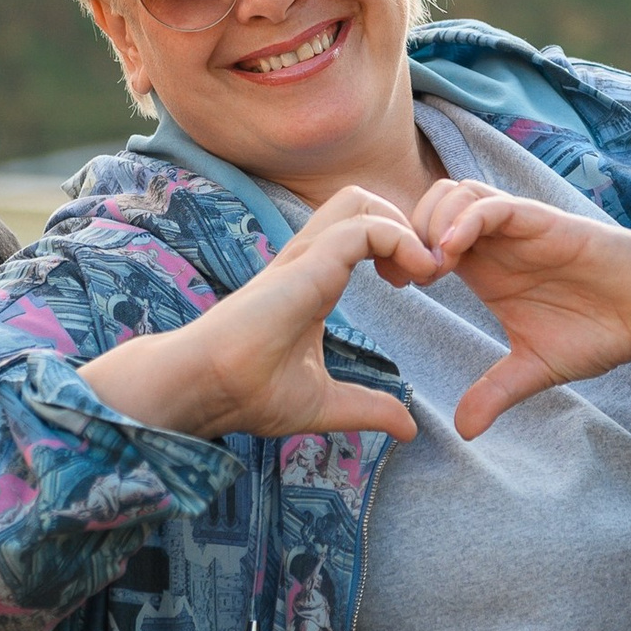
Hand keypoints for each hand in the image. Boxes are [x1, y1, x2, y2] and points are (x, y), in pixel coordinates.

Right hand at [78, 187, 438, 442]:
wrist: (206, 390)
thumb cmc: (247, 392)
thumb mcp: (325, 403)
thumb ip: (368, 407)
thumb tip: (408, 428)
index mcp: (312, 281)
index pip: (359, 232)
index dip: (398, 246)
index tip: (418, 285)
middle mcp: (308, 261)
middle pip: (360, 202)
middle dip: (404, 224)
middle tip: (423, 272)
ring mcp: (305, 259)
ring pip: (360, 202)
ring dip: (403, 228)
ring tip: (421, 271)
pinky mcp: (306, 266)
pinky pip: (363, 229)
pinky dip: (398, 240)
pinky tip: (413, 276)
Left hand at [414, 180, 630, 437]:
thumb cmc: (599, 330)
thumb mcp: (535, 368)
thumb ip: (496, 392)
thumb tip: (464, 431)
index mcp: (485, 267)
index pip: (425, 235)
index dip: (400, 252)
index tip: (393, 286)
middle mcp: (496, 241)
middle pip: (429, 204)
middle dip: (407, 231)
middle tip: (406, 276)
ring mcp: (519, 227)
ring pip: (455, 192)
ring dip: (432, 222)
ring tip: (432, 268)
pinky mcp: (546, 221)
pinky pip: (495, 205)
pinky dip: (466, 220)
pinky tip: (454, 254)